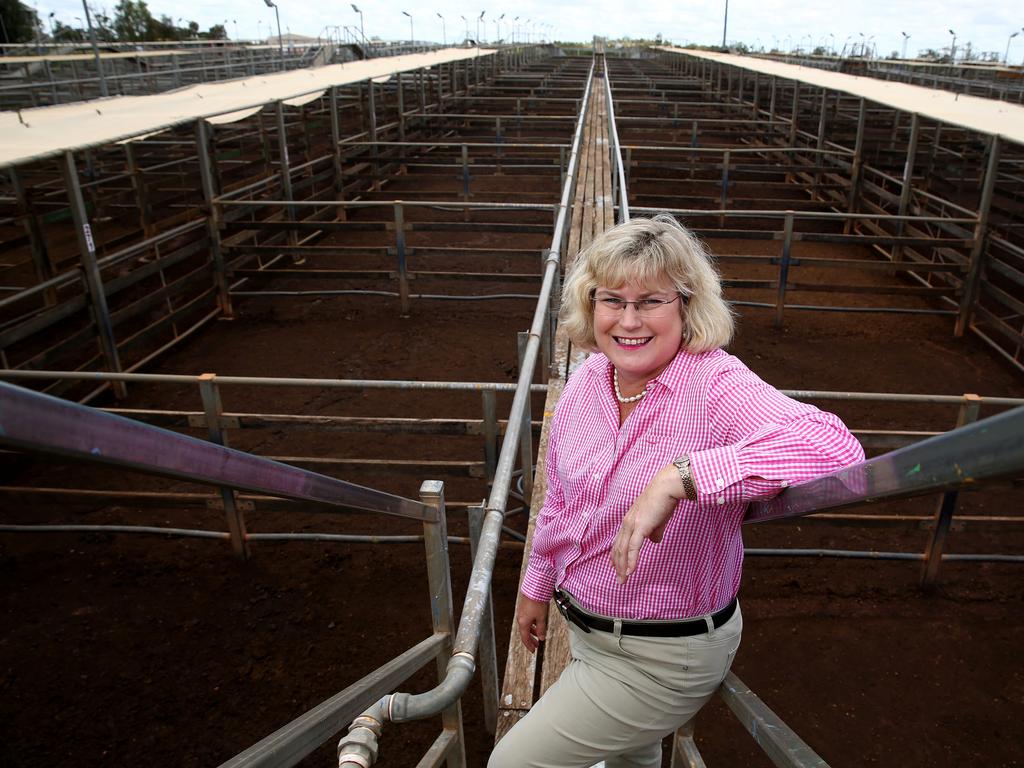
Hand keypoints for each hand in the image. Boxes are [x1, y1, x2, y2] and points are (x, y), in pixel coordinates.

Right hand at [516, 595, 547, 652]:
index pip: (525, 638)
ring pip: (526, 626)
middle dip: (531, 639)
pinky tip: (537, 623)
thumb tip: (542, 637)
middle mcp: (520, 618)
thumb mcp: (541, 618)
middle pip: (525, 632)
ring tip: (539, 634)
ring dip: (532, 631)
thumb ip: (541, 629)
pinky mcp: (524, 607)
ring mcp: (522, 612)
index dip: (529, 645)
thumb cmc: (536, 601)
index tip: (533, 650)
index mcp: (523, 622)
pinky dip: (532, 624)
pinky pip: (527, 619)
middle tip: (536, 645)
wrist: (534, 588)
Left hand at [610, 464, 684, 583]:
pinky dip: (631, 561)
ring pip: (623, 550)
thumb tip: (654, 541)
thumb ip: (655, 531)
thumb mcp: (658, 520)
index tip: (615, 567)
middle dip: (617, 565)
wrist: (666, 488)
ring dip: (622, 567)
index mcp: (629, 520)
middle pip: (618, 548)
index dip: (616, 555)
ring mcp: (631, 525)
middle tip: (620, 580)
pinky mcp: (640, 527)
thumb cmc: (664, 501)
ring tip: (623, 580)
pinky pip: (633, 548)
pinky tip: (630, 571)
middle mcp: (627, 523)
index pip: (619, 541)